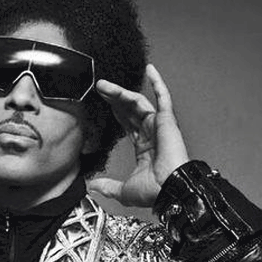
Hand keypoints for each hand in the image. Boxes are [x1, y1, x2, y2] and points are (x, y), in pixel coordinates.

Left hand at [88, 64, 189, 206]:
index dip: (115, 112)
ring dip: (120, 92)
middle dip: (113, 99)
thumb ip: (108, 186)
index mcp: (145, 147)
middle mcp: (152, 133)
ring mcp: (160, 125)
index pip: (127, 123)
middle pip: (130, 109)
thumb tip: (92, 187)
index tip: (103, 102)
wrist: (169, 189)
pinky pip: (163, 97)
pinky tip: (150, 69)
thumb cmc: (154, 191)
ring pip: (138, 102)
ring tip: (103, 85)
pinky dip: (157, 83)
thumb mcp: (124, 190)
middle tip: (99, 88)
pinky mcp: (167, 120)